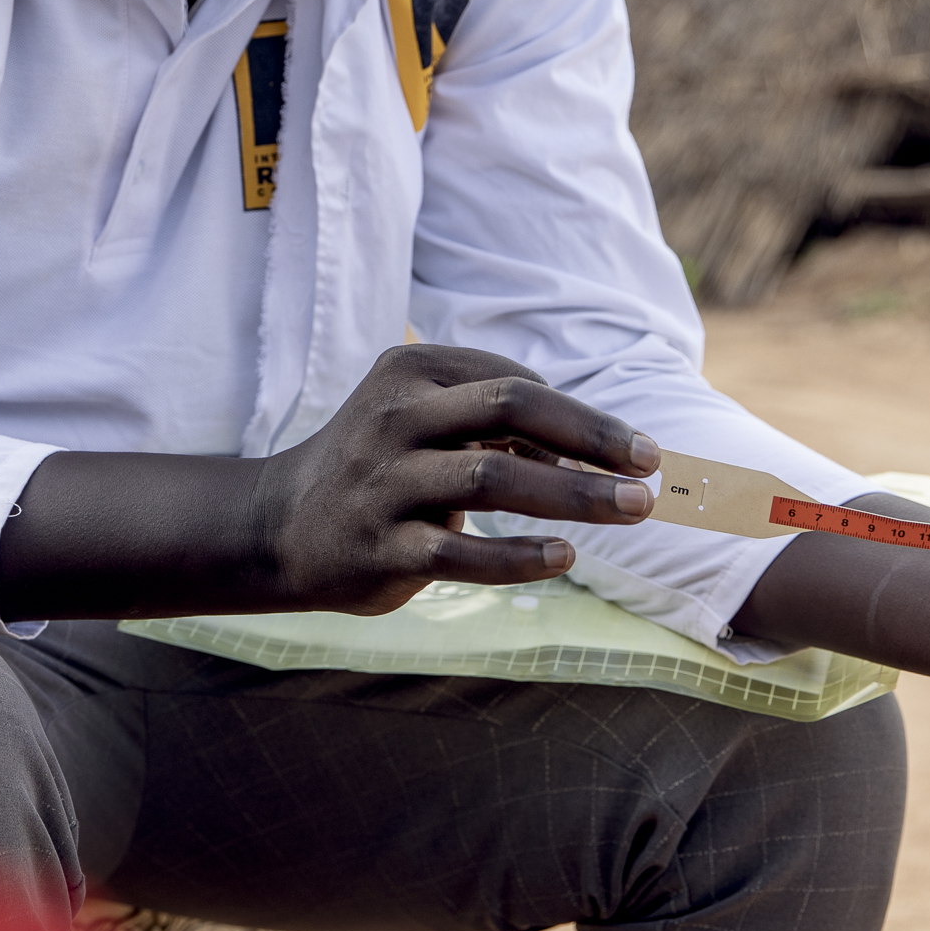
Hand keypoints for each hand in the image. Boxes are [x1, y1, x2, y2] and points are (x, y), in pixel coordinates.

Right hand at [241, 343, 660, 614]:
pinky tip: (563, 558)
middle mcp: (393, 417)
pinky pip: (460, 551)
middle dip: (593, 436)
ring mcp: (383, 482)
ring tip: (633, 509)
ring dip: (574, 494)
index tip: (626, 451)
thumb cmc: (378, 468)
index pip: (515, 380)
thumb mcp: (422, 420)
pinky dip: (518, 555)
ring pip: (492, 478)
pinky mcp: (380, 546)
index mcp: (408, 372)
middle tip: (652, 465)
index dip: (580, 415)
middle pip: (510, 407)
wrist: (278, 527)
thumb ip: (493, 423)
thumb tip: (588, 449)